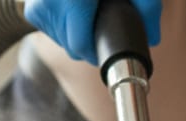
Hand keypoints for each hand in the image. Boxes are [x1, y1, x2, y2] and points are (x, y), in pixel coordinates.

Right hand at [23, 0, 161, 64]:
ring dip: (76, 33)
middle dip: (88, 40)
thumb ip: (146, 6)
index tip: (108, 46)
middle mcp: (51, 3)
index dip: (96, 50)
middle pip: (71, 46)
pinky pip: (51, 30)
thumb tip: (153, 39)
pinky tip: (74, 8)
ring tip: (88, 11)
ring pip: (61, 40)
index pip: (80, 45)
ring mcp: (38, 7)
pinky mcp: (32, 10)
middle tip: (101, 21)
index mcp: (74, 0)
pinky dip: (64, 25)